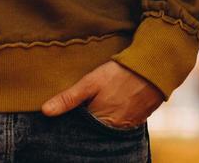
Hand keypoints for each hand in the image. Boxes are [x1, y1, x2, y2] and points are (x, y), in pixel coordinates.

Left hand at [40, 60, 164, 128]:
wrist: (153, 68)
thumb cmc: (119, 73)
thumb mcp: (90, 82)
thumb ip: (68, 98)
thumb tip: (45, 111)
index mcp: (101, 120)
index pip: (81, 129)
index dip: (74, 121)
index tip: (70, 113)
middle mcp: (115, 128)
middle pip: (95, 130)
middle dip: (88, 122)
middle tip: (85, 105)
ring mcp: (129, 126)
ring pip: (108, 128)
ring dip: (102, 120)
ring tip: (99, 104)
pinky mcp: (139, 120)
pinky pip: (122, 124)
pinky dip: (115, 117)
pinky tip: (113, 105)